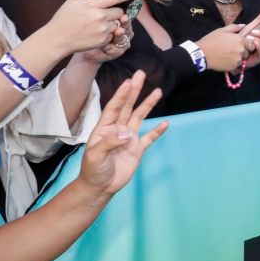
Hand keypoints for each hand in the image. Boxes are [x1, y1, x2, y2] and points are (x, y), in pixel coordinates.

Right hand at [45, 0, 134, 54]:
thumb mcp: (72, 0)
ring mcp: (103, 29)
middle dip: (115, 12)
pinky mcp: (103, 41)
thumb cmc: (63, 19)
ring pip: (117, 24)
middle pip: (119, 12)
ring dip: (112, 24)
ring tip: (97, 25)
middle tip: (104, 14)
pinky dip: (108, 34)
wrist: (57, 39)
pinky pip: (112, 35)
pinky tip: (95, 33)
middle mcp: (100, 16)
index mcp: (93, 4)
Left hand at [78, 71, 167, 194]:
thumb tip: (127, 132)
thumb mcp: (96, 155)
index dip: (121, 94)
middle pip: (128, 106)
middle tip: (141, 74)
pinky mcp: (138, 149)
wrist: (101, 186)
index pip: (114, 107)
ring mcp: (129, 138)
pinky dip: (158, 131)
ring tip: (158, 91)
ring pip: (140, 117)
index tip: (129, 82)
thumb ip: (110, 142)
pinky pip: (150, 137)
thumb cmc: (93, 169)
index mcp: (105, 128)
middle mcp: (118, 129)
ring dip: (148, 105)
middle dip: (135, 91)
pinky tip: (166, 123)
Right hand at [197, 24, 248, 71]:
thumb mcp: (222, 30)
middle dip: (243, 52)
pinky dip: (233, 63)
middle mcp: (241, 49)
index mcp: (240, 40)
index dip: (246, 45)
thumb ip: (234, 27)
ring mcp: (238, 59)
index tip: (239, 45)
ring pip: (243, 59)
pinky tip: (225, 60)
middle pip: (248, 52)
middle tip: (232, 50)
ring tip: (228, 55)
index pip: (251, 44)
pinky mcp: (234, 66)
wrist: (202, 53)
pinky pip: (237, 65)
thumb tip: (244, 26)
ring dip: (238, 58)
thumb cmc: (211, 40)